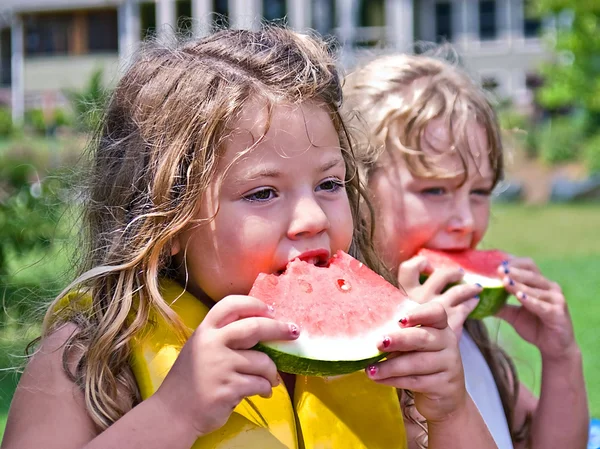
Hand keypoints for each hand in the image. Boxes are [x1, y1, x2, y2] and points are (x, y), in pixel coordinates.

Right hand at [153, 295, 298, 437]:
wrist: (173, 413)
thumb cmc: (191, 380)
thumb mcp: (201, 348)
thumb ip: (224, 337)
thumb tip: (262, 329)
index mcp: (205, 330)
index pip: (231, 304)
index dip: (255, 304)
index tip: (271, 310)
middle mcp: (212, 343)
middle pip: (255, 327)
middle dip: (279, 329)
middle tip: (293, 331)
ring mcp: (221, 366)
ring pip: (263, 362)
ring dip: (272, 373)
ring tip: (270, 380)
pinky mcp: (229, 388)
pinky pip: (260, 383)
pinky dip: (266, 389)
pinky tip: (262, 393)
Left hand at [365, 302, 467, 422]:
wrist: (443, 396)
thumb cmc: (421, 361)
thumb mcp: (414, 345)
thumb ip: (399, 335)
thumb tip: (369, 331)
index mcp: (439, 326)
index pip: (436, 312)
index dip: (419, 314)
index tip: (399, 319)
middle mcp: (447, 343)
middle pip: (423, 338)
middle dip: (399, 340)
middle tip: (379, 343)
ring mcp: (448, 364)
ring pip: (417, 363)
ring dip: (390, 366)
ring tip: (370, 369)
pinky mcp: (443, 386)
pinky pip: (416, 381)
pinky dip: (394, 380)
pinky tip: (378, 379)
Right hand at [397, 256, 481, 338]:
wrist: (412, 368)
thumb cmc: (396, 345)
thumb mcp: (393, 324)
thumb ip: (400, 313)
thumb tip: (400, 308)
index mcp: (404, 295)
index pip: (408, 270)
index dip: (417, 264)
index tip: (424, 264)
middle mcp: (422, 298)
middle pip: (439, 277)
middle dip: (451, 274)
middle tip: (459, 273)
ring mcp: (438, 309)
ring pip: (457, 292)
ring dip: (468, 288)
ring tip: (476, 287)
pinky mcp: (452, 323)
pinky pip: (464, 309)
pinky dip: (470, 304)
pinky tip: (474, 302)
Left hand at [495, 257, 576, 360]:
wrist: (555, 348)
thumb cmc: (535, 327)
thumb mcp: (514, 315)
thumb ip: (500, 306)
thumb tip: (478, 300)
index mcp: (540, 284)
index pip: (528, 265)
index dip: (514, 263)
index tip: (497, 264)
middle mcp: (551, 288)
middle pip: (532, 274)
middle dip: (514, 271)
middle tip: (499, 270)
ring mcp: (556, 299)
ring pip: (535, 289)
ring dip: (519, 285)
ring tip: (505, 282)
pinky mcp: (558, 313)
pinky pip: (542, 305)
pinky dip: (530, 300)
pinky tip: (520, 297)